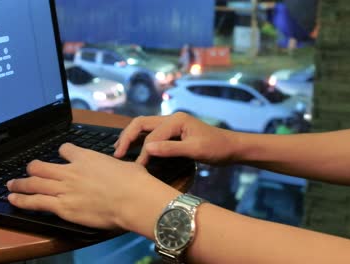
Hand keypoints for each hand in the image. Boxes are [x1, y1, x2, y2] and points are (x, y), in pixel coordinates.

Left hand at [7, 143, 179, 235]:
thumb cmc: (134, 182)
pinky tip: (13, 199)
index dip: (62, 153)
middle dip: (32, 168)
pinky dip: (22, 200)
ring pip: (34, 182)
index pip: (65, 149)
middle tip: (27, 170)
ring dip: (20, 183)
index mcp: (86, 157)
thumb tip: (122, 168)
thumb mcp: (125, 165)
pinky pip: (36, 201)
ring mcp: (64, 188)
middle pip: (42, 166)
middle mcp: (70, 170)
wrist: (133, 198)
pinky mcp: (62, 206)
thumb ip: (115, 166)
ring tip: (10, 184)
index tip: (62, 156)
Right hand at [114, 112, 238, 164]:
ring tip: (119, 150)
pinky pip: (151, 132)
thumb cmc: (217, 148)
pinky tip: (134, 148)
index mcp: (176, 120)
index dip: (143, 153)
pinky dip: (139, 139)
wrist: (232, 147)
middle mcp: (171, 118)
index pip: (152, 136)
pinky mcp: (173, 132)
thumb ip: (171, 149)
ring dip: (131, 137)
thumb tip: (147, 150)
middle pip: (141, 123)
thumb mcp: (196, 150)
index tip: (138, 169)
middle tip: (117, 154)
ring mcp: (171, 124)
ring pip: (144, 126)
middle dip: (127, 137)